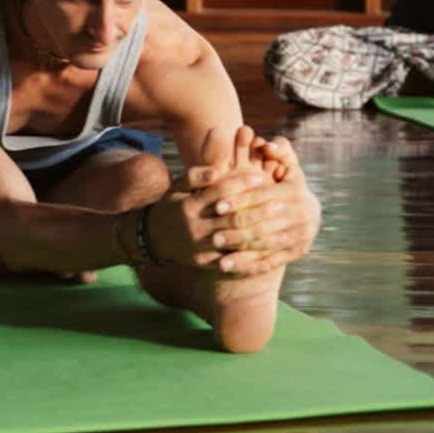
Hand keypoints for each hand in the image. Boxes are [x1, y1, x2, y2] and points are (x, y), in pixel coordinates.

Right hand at [159, 127, 320, 273]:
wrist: (152, 238)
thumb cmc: (172, 206)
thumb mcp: (177, 187)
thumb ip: (196, 176)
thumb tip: (216, 169)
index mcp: (189, 206)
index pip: (221, 192)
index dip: (242, 183)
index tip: (263, 177)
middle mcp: (193, 227)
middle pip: (232, 218)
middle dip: (258, 211)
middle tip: (280, 204)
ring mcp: (198, 247)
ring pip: (234, 242)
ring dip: (259, 236)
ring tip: (280, 229)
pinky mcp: (203, 263)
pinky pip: (230, 263)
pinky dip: (249, 261)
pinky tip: (268, 255)